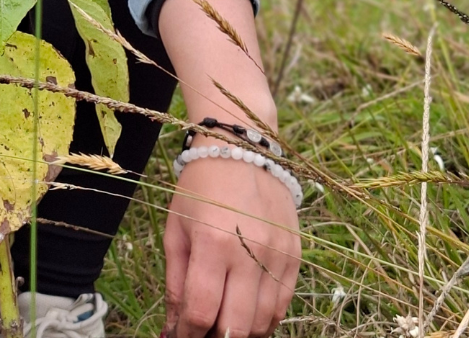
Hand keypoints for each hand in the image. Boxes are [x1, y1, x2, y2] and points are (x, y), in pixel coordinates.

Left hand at [162, 153, 299, 337]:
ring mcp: (278, 255)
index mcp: (212, 242)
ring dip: (240, 333)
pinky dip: (264, 320)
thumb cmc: (201, 187)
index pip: (202, 311)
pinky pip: (282, 306)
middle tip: (202, 333)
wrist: (242, 148)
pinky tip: (246, 314)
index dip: (188, 334)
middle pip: (236, 327)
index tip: (180, 335)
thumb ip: (176, 282)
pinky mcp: (295, 255)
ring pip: (263, 323)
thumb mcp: (176, 229)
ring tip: (222, 324)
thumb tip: (173, 328)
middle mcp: (250, 252)